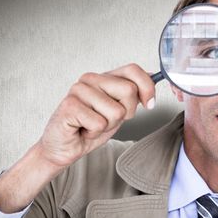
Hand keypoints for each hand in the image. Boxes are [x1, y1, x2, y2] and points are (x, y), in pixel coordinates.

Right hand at [37, 63, 154, 168]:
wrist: (65, 147)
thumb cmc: (89, 128)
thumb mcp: (118, 111)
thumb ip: (132, 95)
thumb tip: (152, 80)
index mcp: (103, 77)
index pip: (133, 70)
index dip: (147, 88)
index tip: (149, 104)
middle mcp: (90, 79)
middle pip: (129, 91)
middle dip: (126, 113)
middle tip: (108, 120)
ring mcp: (78, 90)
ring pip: (116, 111)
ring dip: (107, 126)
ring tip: (92, 125)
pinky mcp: (69, 106)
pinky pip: (99, 123)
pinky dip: (94, 133)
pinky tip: (83, 130)